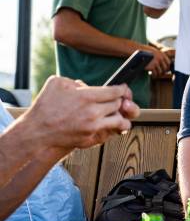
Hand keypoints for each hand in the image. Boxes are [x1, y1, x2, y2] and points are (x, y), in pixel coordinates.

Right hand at [24, 76, 139, 157]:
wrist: (36, 132)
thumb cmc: (45, 106)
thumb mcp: (57, 83)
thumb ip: (75, 81)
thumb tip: (86, 86)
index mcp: (86, 97)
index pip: (116, 91)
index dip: (122, 89)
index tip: (122, 89)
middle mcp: (92, 112)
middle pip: (119, 105)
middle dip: (119, 101)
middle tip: (116, 101)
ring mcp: (93, 127)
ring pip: (119, 121)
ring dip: (119, 116)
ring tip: (115, 114)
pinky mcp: (90, 138)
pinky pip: (108, 132)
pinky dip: (109, 128)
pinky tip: (105, 123)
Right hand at [144, 46, 171, 76]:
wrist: (137, 51)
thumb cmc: (146, 52)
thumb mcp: (155, 52)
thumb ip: (160, 57)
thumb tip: (164, 64)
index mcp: (162, 55)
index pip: (168, 63)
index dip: (167, 66)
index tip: (164, 69)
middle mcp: (160, 58)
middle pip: (165, 68)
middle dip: (163, 71)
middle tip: (159, 73)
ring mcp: (156, 63)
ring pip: (160, 72)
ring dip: (158, 74)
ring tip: (155, 74)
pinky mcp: (151, 67)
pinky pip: (155, 73)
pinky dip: (153, 75)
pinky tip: (151, 74)